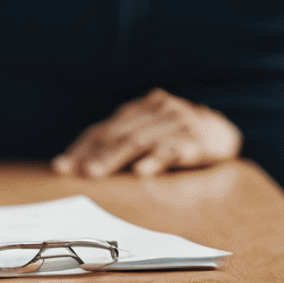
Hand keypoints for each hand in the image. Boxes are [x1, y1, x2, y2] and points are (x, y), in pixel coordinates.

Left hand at [51, 89, 241, 177]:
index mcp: (138, 109)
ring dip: (115, 158)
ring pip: (139, 140)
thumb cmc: (177, 136)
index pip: (104, 129)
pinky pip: (172, 149)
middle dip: (94, 155)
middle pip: (118, 134)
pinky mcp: (195, 138)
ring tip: (96, 173)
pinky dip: (154, 160)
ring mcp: (175, 121)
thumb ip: (123, 143)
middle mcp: (154, 110)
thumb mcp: (150, 133)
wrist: (222, 131)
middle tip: (75, 172)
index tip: (60, 167)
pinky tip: (141, 172)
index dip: (81, 147)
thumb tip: (84, 167)